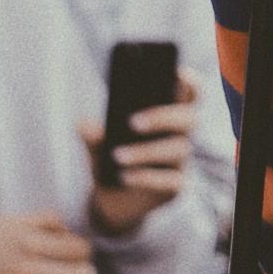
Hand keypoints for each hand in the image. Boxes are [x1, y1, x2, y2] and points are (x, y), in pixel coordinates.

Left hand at [83, 78, 197, 234]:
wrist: (110, 200)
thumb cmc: (110, 161)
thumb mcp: (98, 145)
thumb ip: (93, 134)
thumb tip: (83, 124)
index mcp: (166, 117)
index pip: (189, 94)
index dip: (189, 82)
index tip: (176, 73)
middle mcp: (179, 136)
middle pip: (188, 119)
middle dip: (162, 117)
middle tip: (132, 123)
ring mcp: (180, 162)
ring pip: (176, 150)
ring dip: (146, 151)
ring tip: (116, 156)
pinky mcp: (175, 187)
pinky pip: (169, 180)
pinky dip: (146, 177)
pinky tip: (124, 177)